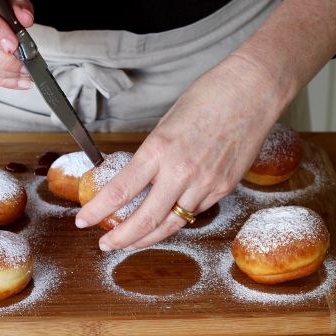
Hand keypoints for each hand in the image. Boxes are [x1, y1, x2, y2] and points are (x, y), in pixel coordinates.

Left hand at [75, 54, 283, 250]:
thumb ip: (152, 156)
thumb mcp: (166, 123)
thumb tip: (137, 179)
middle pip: (144, 220)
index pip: (119, 191)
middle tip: (105, 244)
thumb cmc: (209, 97)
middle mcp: (180, 171)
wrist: (252, 91)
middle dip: (119, 238)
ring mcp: (205, 183)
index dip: (96, 211)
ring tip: (131, 242)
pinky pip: (194, 212)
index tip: (83, 220)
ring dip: (147, 237)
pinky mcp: (223, 188)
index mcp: (159, 149)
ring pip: (171, 225)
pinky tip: (164, 222)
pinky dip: (176, 220)